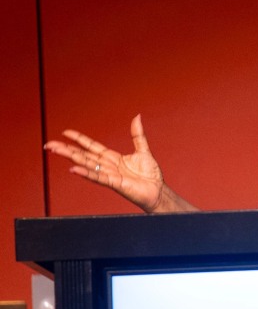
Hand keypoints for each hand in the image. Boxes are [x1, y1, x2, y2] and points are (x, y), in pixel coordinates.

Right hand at [45, 114, 165, 213]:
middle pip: (83, 155)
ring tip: (56, 151)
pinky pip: (98, 178)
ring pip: (87, 164)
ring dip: (71, 157)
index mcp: (112, 158)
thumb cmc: (150, 175)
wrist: (158, 191)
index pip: (92, 147)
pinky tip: (73, 169)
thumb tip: (136, 117)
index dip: (79, 139)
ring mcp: (110, 175)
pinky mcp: (115, 184)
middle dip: (66, 149)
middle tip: (49, 144)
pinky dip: (86, 173)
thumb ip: (137, 134)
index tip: (66, 132)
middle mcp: (108, 166)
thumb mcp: (143, 150)